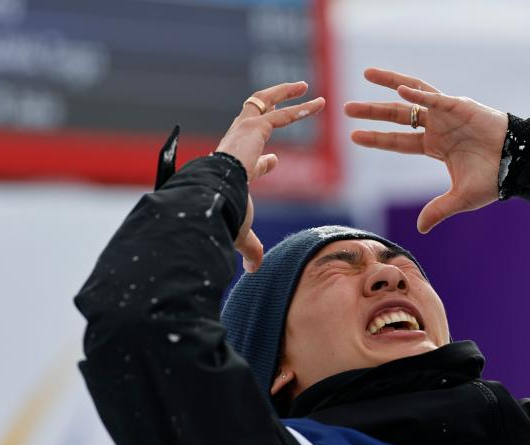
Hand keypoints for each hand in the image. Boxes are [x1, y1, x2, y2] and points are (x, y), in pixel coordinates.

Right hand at [216, 81, 325, 270]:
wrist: (213, 197)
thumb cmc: (223, 215)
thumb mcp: (242, 231)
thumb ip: (250, 248)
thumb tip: (253, 271)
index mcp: (231, 168)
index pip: (247, 163)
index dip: (262, 163)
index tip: (273, 162)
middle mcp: (234, 145)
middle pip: (252, 121)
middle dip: (271, 110)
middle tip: (291, 104)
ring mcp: (241, 133)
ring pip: (263, 104)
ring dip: (286, 95)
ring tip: (307, 88)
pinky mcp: (253, 128)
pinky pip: (278, 112)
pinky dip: (298, 107)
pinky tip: (316, 102)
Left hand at [345, 68, 507, 232]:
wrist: (520, 163)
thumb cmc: (495, 178)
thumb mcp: (461, 198)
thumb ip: (439, 210)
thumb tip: (420, 229)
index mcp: (435, 146)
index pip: (398, 142)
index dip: (377, 138)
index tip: (353, 136)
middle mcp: (437, 127)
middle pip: (398, 116)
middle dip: (373, 112)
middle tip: (346, 108)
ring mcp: (447, 114)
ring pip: (413, 95)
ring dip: (389, 85)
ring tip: (366, 75)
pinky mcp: (461, 106)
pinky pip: (435, 97)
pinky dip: (418, 92)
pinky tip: (400, 89)